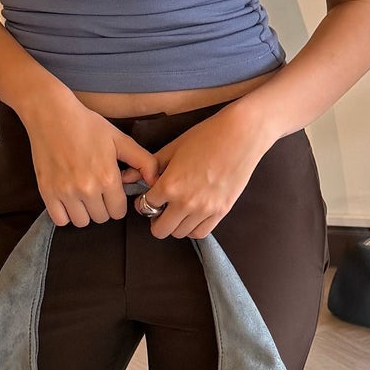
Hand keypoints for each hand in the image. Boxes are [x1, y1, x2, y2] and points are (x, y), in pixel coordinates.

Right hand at [22, 90, 156, 226]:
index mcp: (107, 177)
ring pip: (81, 222)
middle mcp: (87, 188)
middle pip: (101, 218)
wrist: (52, 116)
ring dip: (85, 212)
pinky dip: (65, 214)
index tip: (111, 192)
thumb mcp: (120, 139)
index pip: (119, 212)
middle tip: (97, 191)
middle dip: (102, 207)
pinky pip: (60, 219)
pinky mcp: (47, 192)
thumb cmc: (87, 125)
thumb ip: (143, 160)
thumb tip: (155, 181)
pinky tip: (68, 200)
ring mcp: (65, 192)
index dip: (117, 203)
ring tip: (83, 195)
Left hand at [136, 105, 272, 239]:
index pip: (146, 206)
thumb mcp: (173, 148)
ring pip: (180, 233)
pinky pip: (200, 232)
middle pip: (161, 229)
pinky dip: (192, 228)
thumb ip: (150, 166)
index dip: (143, 202)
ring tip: (177, 210)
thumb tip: (129, 177)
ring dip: (174, 224)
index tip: (148, 198)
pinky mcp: (221, 211)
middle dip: (156, 220)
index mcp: (169, 185)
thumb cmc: (205, 136)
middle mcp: (185, 202)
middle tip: (160, 209)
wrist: (240, 135)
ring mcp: (205, 209)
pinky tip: (192, 215)